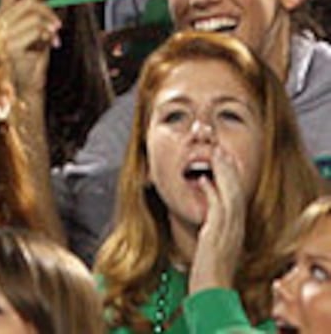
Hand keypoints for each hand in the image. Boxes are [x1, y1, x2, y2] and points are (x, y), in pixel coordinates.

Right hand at [0, 0, 59, 100]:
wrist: (22, 91)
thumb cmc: (27, 66)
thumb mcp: (30, 36)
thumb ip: (33, 18)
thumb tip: (49, 3)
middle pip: (27, 2)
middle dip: (48, 11)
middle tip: (56, 24)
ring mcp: (2, 36)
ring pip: (34, 15)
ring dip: (50, 25)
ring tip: (54, 36)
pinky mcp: (11, 47)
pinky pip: (36, 31)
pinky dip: (48, 36)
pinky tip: (51, 45)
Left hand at [190, 144, 249, 293]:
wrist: (211, 291)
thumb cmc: (209, 270)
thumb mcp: (213, 243)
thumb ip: (212, 227)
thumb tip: (206, 215)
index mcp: (235, 229)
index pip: (237, 197)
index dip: (233, 177)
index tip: (226, 158)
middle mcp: (235, 228)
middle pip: (237, 192)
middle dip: (230, 169)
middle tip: (222, 149)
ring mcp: (228, 231)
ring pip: (231, 196)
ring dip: (224, 174)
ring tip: (216, 154)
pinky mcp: (216, 235)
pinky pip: (217, 209)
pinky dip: (211, 192)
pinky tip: (202, 180)